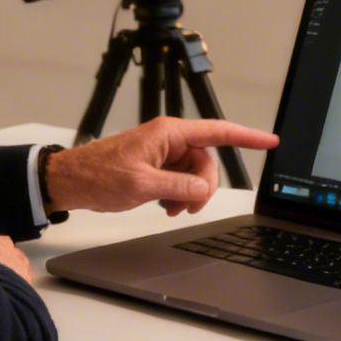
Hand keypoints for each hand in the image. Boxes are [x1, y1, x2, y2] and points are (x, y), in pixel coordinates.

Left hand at [45, 117, 280, 216]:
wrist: (71, 181)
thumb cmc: (98, 175)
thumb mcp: (143, 185)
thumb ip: (179, 186)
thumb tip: (203, 189)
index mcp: (168, 133)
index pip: (217, 131)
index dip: (246, 136)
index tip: (270, 141)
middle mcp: (168, 139)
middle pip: (207, 160)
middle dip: (204, 186)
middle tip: (189, 205)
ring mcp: (161, 153)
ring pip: (194, 173)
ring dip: (189, 194)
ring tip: (172, 209)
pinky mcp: (155, 166)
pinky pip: (180, 179)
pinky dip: (179, 195)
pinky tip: (166, 207)